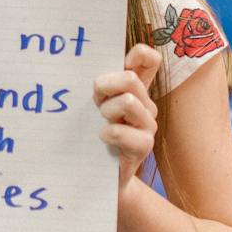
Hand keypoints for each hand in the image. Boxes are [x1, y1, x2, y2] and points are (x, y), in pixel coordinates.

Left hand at [95, 44, 160, 191]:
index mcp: (136, 89)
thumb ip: (98, 85)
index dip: (137, 54)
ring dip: (107, 111)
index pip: (149, 59)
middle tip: (94, 101)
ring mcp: (148, 125)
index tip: (119, 65)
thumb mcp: (95, 105)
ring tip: (100, 122)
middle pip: (130, 79)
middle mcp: (146, 103)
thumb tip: (83, 61)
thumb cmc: (93, 135)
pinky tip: (102, 138)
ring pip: (128, 101)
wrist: (100, 177)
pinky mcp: (144, 146)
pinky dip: (108, 133)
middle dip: (104, 86)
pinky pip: (123, 130)